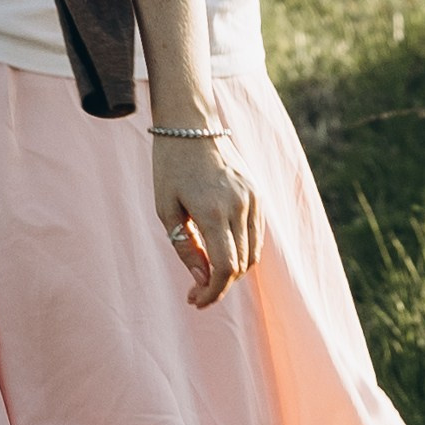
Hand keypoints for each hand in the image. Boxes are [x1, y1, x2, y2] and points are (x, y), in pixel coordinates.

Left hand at [156, 132, 263, 309]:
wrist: (191, 124)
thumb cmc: (170, 166)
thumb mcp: (166, 209)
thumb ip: (186, 247)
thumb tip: (203, 280)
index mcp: (213, 211)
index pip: (225, 268)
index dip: (213, 292)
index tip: (195, 300)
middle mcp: (240, 206)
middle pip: (241, 265)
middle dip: (220, 284)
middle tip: (196, 291)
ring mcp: (253, 198)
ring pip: (253, 252)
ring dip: (233, 270)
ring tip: (208, 272)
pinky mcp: (258, 192)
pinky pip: (257, 234)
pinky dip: (243, 250)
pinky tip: (221, 250)